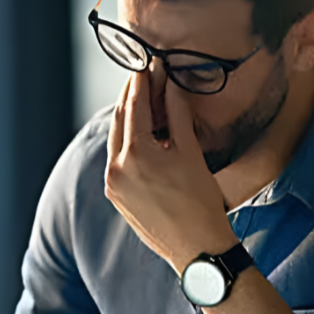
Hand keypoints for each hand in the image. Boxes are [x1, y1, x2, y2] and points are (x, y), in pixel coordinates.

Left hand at [105, 71, 237, 271]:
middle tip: (144, 77)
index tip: (149, 64)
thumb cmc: (201, 203)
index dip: (143, 81)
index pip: (135, 105)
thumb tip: (170, 85)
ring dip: (129, 119)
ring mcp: (113, 184)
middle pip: (120, 120)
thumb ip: (177, 114)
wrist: (198, 248)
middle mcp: (116, 168)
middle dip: (132, 97)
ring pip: (116, 140)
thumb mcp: (191, 152)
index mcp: (135, 154)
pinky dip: (127, 144)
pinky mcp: (116, 197)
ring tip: (144, 102)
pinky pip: (117, 161)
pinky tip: (143, 136)